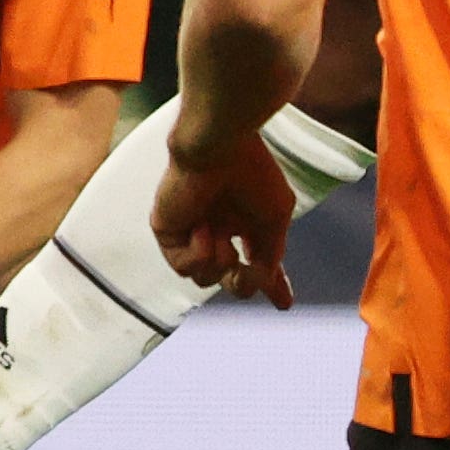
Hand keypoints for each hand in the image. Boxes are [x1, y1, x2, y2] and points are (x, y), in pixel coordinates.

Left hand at [153, 131, 294, 306]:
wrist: (220, 146)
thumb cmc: (250, 172)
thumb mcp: (275, 217)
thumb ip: (270, 255)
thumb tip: (266, 283)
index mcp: (242, 220)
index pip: (255, 261)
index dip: (269, 283)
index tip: (282, 303)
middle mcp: (216, 225)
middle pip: (227, 277)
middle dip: (242, 284)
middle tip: (249, 271)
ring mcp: (190, 228)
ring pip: (202, 279)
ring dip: (219, 265)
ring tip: (222, 237)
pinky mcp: (166, 228)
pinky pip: (182, 266)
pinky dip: (198, 253)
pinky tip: (202, 227)